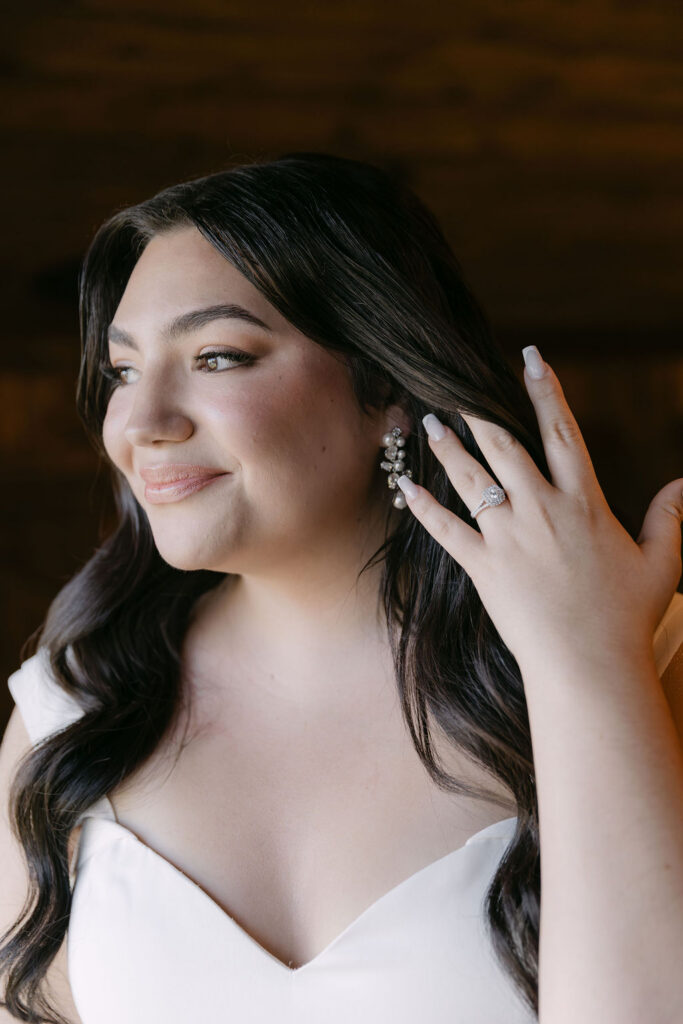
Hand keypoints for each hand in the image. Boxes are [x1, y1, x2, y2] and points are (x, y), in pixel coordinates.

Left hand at [397, 347, 682, 675]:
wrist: (589, 666)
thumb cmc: (626, 618)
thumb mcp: (661, 564)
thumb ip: (669, 518)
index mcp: (583, 503)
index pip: (563, 432)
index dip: (547, 392)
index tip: (532, 359)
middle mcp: (542, 510)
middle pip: (505, 446)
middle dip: (479, 411)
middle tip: (456, 386)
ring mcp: (509, 538)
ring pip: (471, 479)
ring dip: (447, 447)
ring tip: (428, 421)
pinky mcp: (484, 567)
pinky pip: (446, 530)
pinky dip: (423, 506)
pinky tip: (405, 485)